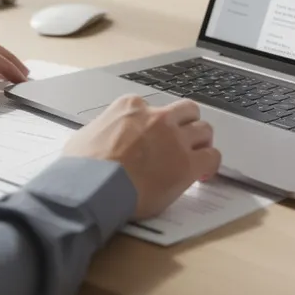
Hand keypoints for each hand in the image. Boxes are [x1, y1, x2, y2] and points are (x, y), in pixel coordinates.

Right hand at [63, 96, 221, 219]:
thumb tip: (100, 139)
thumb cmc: (83, 168)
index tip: (154, 138)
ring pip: (204, 130)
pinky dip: (210, 164)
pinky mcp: (187, 163)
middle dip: (187, 124)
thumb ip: (101, 130)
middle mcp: (157, 117)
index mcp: (131, 107)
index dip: (156, 124)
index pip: (153, 107)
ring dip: (201, 143)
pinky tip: (202, 174)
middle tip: (184, 140)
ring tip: (195, 157)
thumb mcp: (85, 136)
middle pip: (187, 111)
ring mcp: (174, 139)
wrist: (93, 187)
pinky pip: (212, 156)